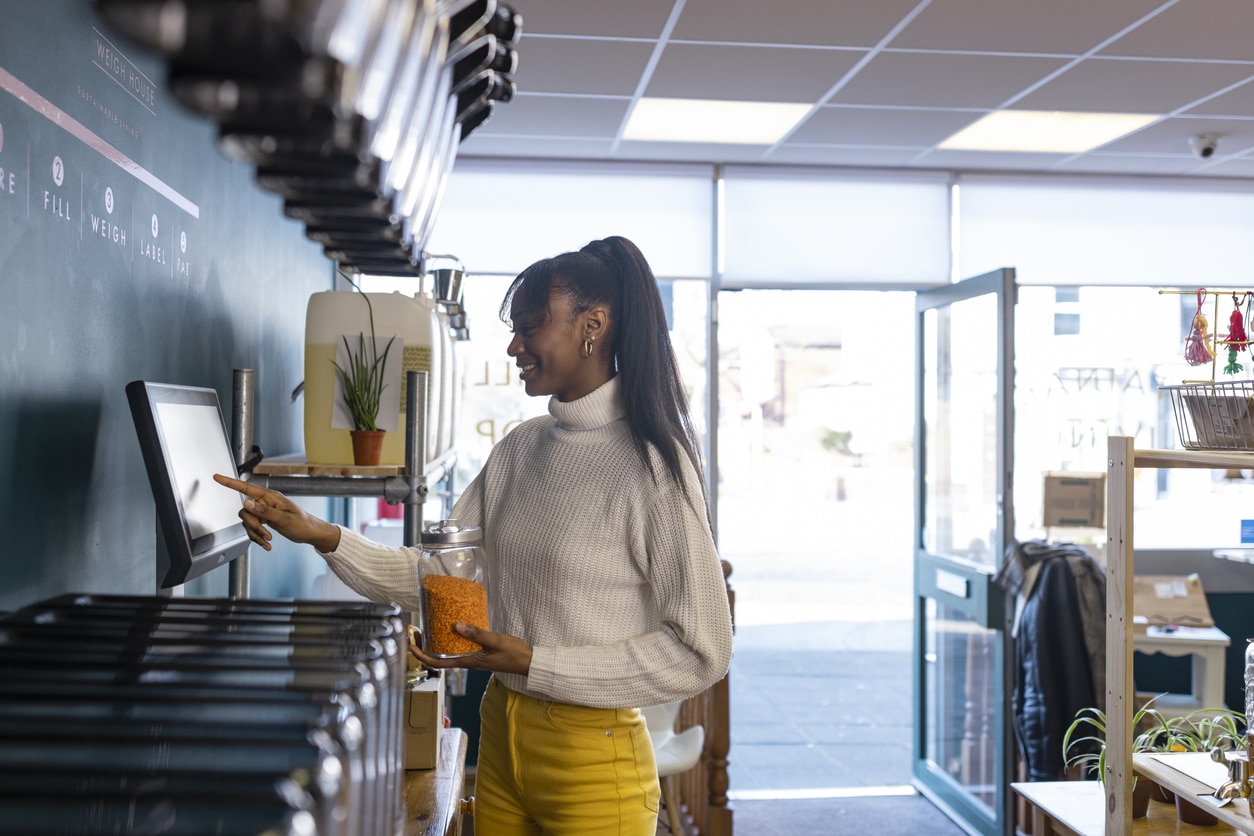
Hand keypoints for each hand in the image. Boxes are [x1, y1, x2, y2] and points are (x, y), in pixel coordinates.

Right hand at [213, 473, 340, 552]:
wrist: (311, 534)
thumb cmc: (303, 524)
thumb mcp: (284, 519)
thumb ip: (265, 511)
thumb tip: (247, 503)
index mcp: (271, 497)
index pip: (246, 488)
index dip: (230, 483)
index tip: (217, 477)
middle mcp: (266, 502)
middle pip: (245, 511)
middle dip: (253, 526)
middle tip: (266, 534)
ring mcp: (264, 512)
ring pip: (248, 522)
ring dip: (256, 534)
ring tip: (268, 540)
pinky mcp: (264, 521)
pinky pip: (252, 529)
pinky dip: (257, 537)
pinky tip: (266, 544)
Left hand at [410, 623, 532, 676]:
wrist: (528, 661)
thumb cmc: (513, 653)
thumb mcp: (495, 641)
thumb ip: (476, 634)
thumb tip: (455, 626)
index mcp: (468, 662)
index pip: (438, 663)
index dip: (422, 656)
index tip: (411, 647)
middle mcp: (467, 661)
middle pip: (439, 657)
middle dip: (425, 647)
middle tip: (417, 632)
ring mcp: (473, 657)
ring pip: (448, 652)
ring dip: (436, 643)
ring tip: (429, 628)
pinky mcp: (478, 652)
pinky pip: (459, 647)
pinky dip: (450, 639)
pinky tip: (452, 628)